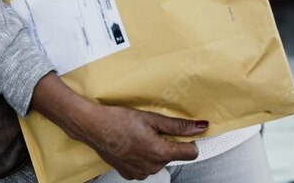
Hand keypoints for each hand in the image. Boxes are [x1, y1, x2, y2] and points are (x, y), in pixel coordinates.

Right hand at [83, 104, 207, 178]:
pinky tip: (133, 145)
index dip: (190, 142)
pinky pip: (145, 166)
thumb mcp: (152, 118)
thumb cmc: (119, 120)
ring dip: (155, 150)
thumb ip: (178, 126)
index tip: (186, 134)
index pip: (191, 154)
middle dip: (168, 143)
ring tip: (140, 136)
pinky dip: (143, 157)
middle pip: (172, 155)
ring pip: (159, 161)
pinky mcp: (130, 174)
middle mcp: (151, 167)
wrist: (94, 128)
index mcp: (159, 152)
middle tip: (153, 129)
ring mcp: (140, 173)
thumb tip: (199, 127)